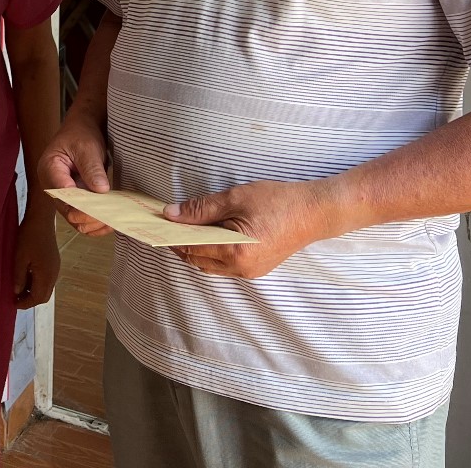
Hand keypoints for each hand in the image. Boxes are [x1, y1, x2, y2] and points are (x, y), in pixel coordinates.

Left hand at [13, 211, 61, 309]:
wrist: (42, 219)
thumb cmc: (28, 237)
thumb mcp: (19, 257)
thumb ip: (19, 277)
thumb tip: (17, 292)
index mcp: (46, 275)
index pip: (37, 298)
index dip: (25, 303)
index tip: (13, 303)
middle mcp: (53, 274)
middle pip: (44, 296)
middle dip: (30, 300)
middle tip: (16, 297)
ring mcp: (55, 268)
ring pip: (46, 288)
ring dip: (34, 291)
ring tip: (19, 287)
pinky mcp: (54, 262)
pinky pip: (47, 279)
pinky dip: (37, 283)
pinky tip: (27, 276)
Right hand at [37, 111, 113, 235]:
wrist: (83, 128)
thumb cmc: (81, 133)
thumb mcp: (88, 147)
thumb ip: (92, 168)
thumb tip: (100, 190)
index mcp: (50, 170)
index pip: (63, 196)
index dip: (82, 206)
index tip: (103, 210)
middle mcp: (52, 186)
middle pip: (68, 213)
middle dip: (90, 218)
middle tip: (112, 217)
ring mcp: (63, 195)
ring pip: (75, 219)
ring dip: (93, 223)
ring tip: (113, 220)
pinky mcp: (74, 199)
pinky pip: (82, 217)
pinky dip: (95, 222)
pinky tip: (109, 221)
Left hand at [163, 178, 340, 278]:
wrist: (315, 212)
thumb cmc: (278, 201)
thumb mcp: (235, 198)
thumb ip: (200, 209)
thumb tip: (170, 213)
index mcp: (234, 251)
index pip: (190, 248)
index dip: (170, 236)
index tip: (155, 224)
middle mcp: (241, 268)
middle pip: (197, 260)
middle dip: (179, 243)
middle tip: (166, 223)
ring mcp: (250, 272)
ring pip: (210, 265)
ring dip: (195, 249)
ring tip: (185, 226)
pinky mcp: (257, 269)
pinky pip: (224, 265)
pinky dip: (211, 252)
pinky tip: (208, 234)